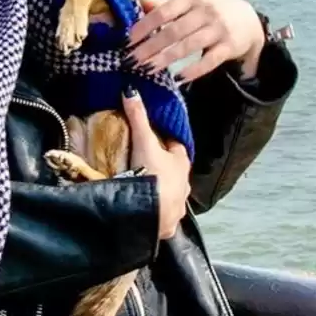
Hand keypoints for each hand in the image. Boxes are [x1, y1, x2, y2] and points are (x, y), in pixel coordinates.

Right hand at [123, 88, 190, 240]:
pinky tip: (143, 213)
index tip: (151, 139)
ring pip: (170, 196)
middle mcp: (184, 186)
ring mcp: (177, 207)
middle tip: (142, 165)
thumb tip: (131, 89)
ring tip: (140, 190)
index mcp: (181, 163)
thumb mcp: (143, 142)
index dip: (164, 142)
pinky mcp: (167, 226)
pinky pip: (161, 217)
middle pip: (173, 173)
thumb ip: (137, 117)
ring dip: (159, 193)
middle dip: (162, 170)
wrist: (151, 212)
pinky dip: (154, 214)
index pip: (176, 147)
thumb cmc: (152, 174)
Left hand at [127, 0, 264, 82]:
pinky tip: (177, 78)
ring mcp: (218, 29)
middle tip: (132, 59)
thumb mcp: (188, 2)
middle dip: (151, 46)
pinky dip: (192, 70)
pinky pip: (209, 61)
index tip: (128, 40)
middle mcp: (206, 11)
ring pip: (188, 46)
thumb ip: (162, 4)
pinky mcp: (229, 47)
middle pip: (174, 31)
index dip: (145, 25)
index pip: (164, 11)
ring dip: (166, 59)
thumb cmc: (209, 11)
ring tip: (147, 69)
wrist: (248, 19)